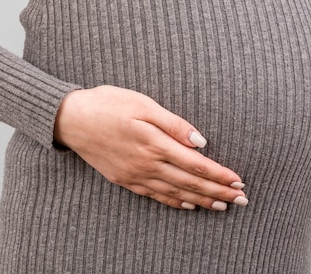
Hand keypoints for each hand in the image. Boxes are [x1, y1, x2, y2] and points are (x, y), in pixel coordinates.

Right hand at [54, 85, 247, 210]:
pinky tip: (188, 205)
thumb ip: (174, 124)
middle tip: (241, 199)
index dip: (219, 175)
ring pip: (175, 193)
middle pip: (190, 183)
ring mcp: (135, 175)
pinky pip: (155, 195)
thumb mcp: (143, 104)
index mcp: (154, 144)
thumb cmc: (108, 104)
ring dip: (201, 200)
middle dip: (218, 192)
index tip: (238, 180)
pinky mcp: (125, 180)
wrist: (70, 119)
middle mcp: (147, 164)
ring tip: (222, 206)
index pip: (196, 164)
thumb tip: (201, 141)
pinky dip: (175, 202)